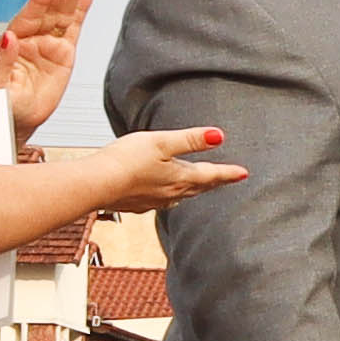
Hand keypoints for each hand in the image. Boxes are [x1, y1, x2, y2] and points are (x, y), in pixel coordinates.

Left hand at [0, 0, 90, 140]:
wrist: (13, 119)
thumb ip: (1, 60)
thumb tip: (8, 38)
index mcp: (10, 43)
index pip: (27, 17)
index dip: (39, 0)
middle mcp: (29, 38)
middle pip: (47, 10)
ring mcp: (47, 43)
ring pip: (61, 15)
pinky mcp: (63, 53)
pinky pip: (73, 28)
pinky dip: (80, 10)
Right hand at [83, 125, 244, 214]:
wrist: (96, 185)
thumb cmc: (126, 161)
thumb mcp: (162, 143)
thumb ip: (190, 139)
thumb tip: (219, 135)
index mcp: (180, 178)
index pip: (211, 175)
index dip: (229, 173)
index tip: (244, 173)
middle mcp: (171, 193)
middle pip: (199, 187)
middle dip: (214, 182)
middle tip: (227, 179)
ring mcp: (153, 201)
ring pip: (181, 195)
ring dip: (194, 190)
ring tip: (199, 186)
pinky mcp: (137, 205)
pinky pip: (161, 201)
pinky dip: (170, 195)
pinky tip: (164, 195)